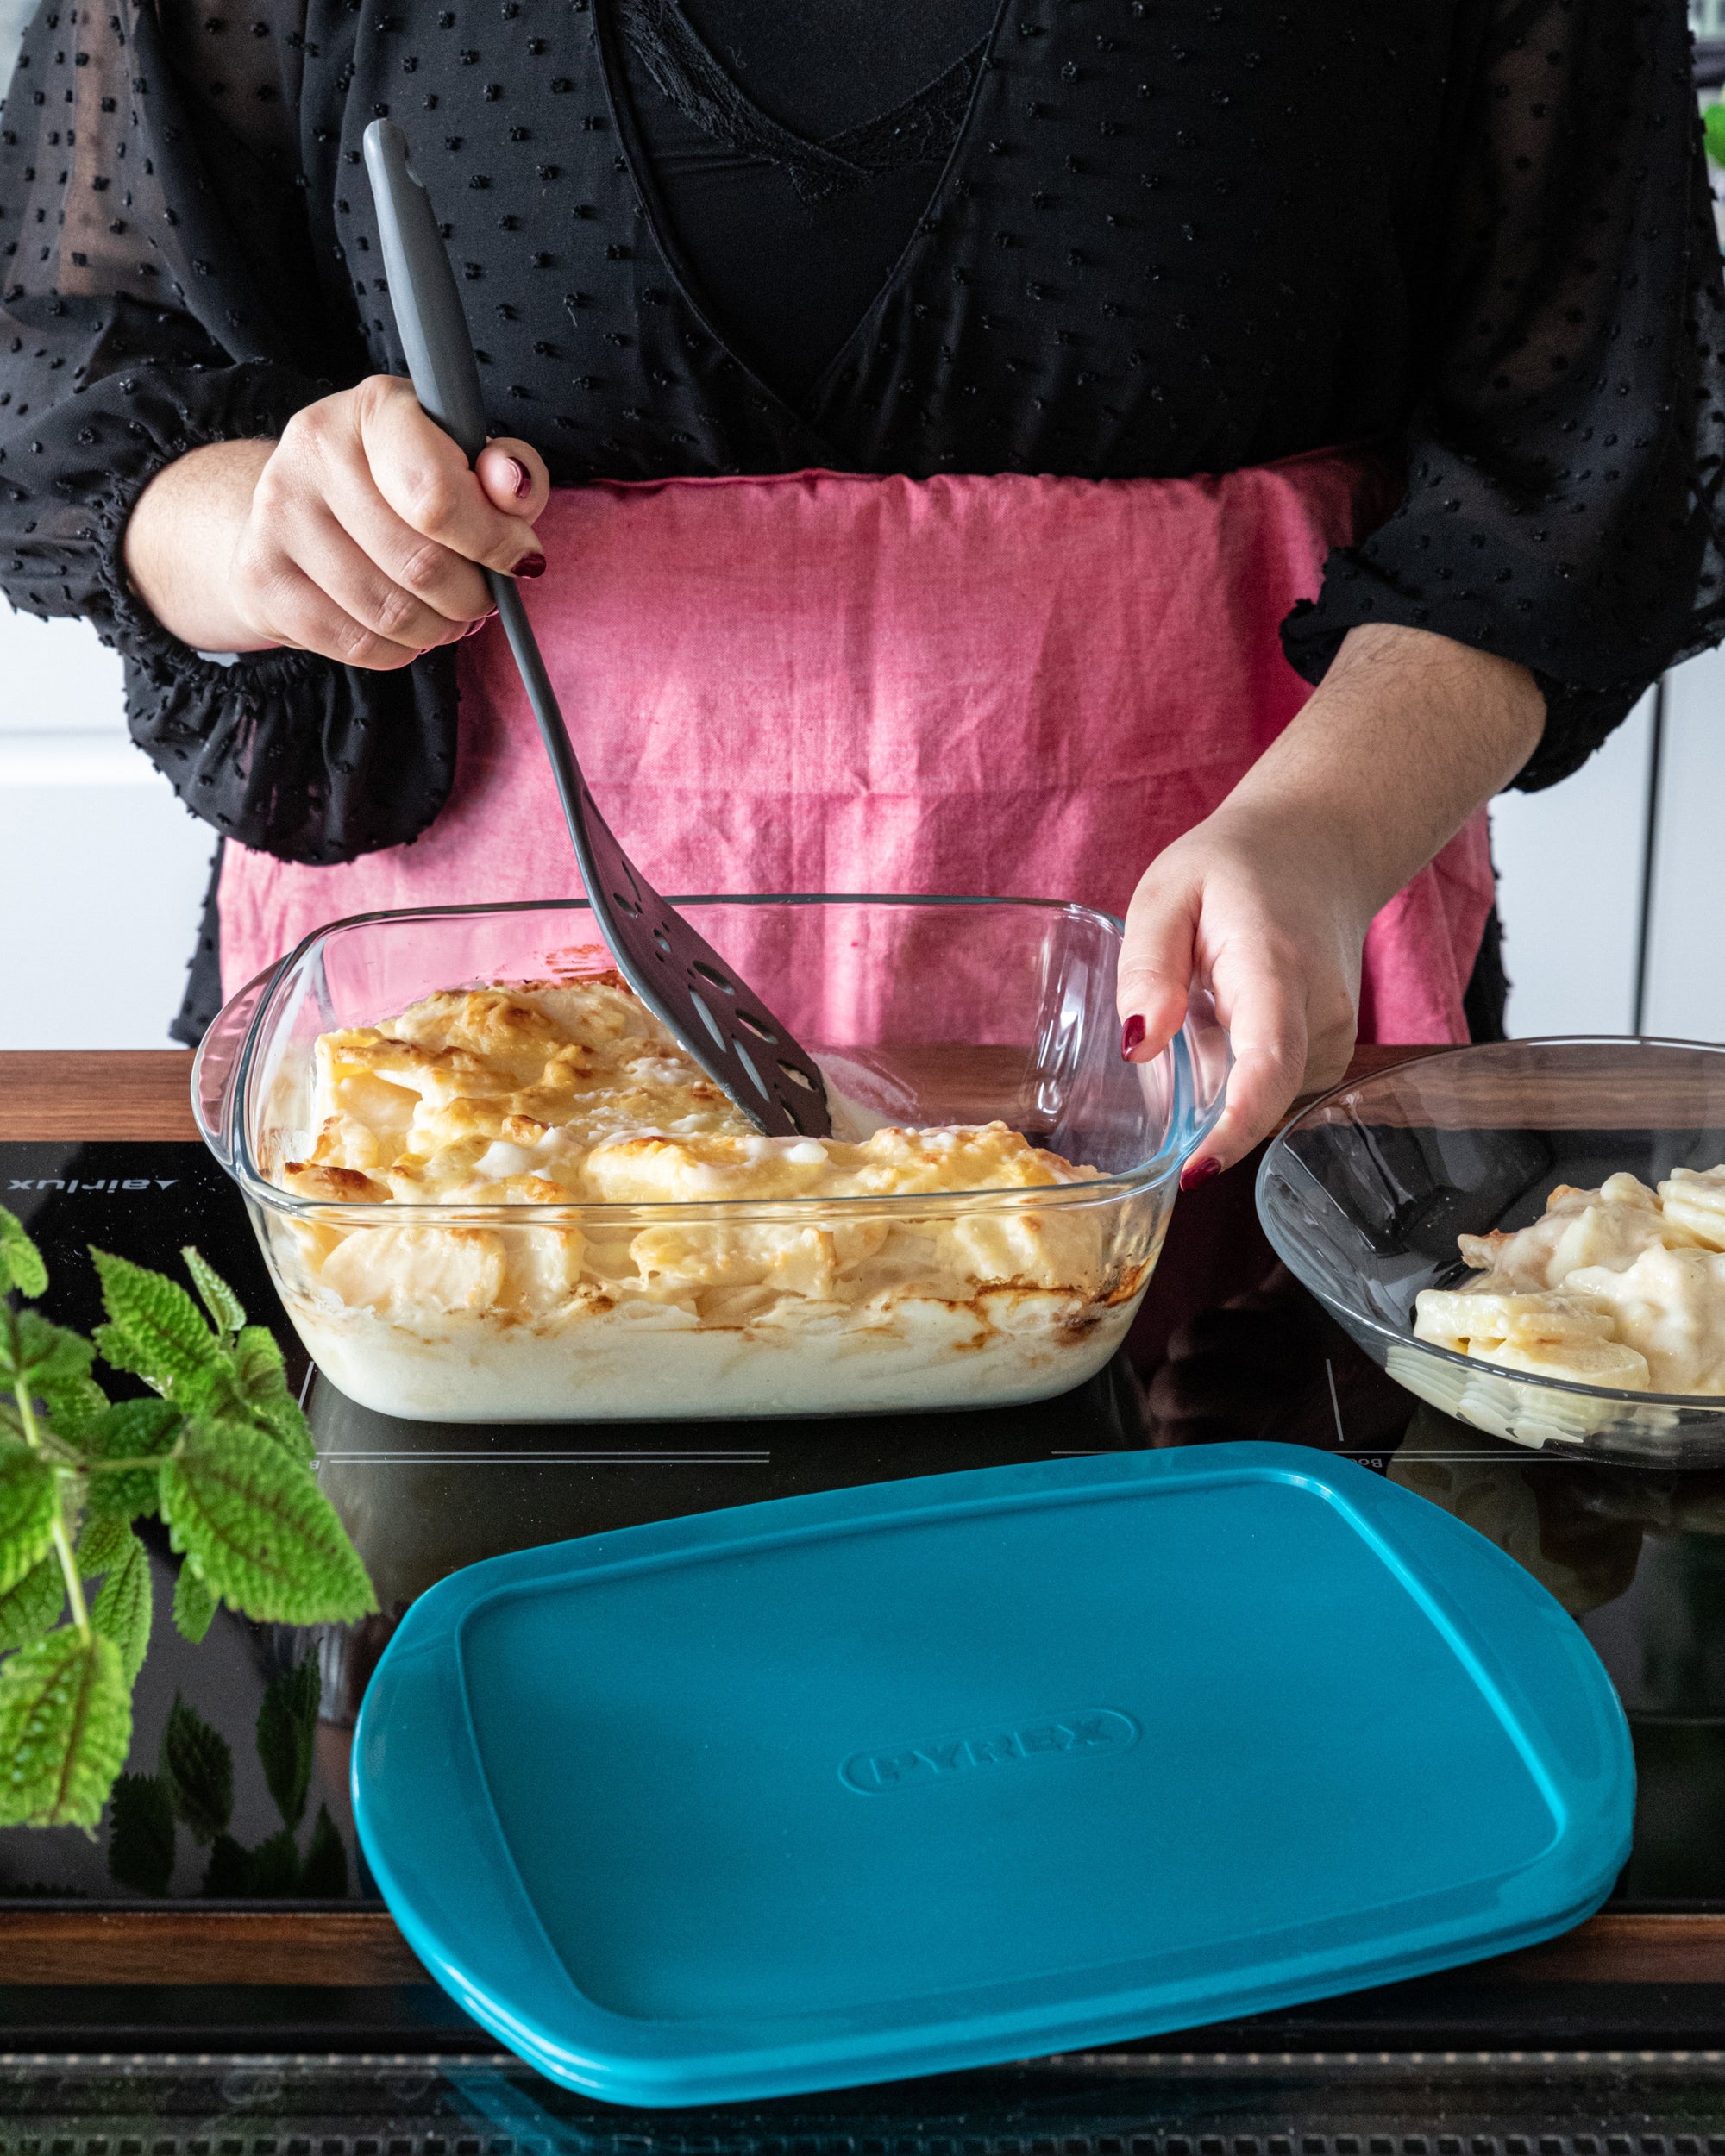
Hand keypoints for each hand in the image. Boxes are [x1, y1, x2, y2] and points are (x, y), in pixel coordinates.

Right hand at [122, 374, 549, 664]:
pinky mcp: (260, 576)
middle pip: (421, 564)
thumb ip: (510, 472)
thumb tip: (513, 490)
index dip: (492, 543)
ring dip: (440, 629)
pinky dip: (397, 651)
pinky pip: (355, 644)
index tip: (518, 559)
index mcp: (377, 408)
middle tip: (481, 598)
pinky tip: (403, 630)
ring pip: (392, 613)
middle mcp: (315, 447)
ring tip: (446, 615)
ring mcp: (277, 512)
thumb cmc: (404, 482)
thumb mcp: (469, 462)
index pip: (436, 496)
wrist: (303, 505)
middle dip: (472, 597)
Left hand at [1119, 798, 1373, 1176]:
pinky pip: (1267, 1088)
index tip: (1194, 1173)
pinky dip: (1231, 1069)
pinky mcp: (1329, 1053)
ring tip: (1201, 1000)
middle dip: (1199, 1104)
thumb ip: (1148, 966)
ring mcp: (1335, 1037)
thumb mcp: (1166, 893)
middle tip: (1167, 1032)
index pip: (1268, 1066)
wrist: (1317, 847)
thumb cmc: (1233, 868)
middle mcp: (1321, 1013)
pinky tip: (1221, 1016)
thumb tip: (1138, 1048)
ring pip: (1259, 1097)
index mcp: (1276, 970)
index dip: (1233, 1129)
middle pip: (1259, 1098)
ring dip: (1212, 1076)